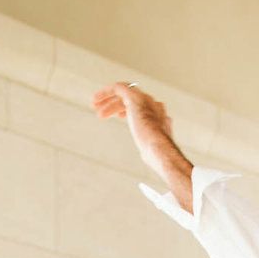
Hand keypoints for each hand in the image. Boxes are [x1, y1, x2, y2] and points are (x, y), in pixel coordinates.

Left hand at [92, 83, 192, 204]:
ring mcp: (147, 102)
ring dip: (108, 101)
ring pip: (124, 94)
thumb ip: (151, 154)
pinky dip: (106, 92)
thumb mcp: (153, 157)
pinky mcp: (136, 99)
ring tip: (96, 110)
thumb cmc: (159, 162)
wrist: (161, 153)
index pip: (144, 108)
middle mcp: (155, 107)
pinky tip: (96, 100)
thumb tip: (155, 169)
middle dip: (116, 106)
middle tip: (102, 114)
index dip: (129, 111)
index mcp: (161, 118)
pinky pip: (119, 88)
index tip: (119, 117)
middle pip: (133, 100)